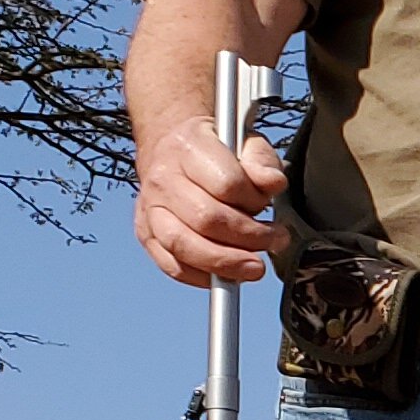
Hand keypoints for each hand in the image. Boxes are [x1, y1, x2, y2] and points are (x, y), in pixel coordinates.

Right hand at [133, 118, 286, 287]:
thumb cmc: (215, 150)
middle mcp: (163, 178)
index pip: (226, 184)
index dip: (254, 201)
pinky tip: (226, 275)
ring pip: (184, 245)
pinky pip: (172, 265)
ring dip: (225, 263)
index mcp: (189, 148)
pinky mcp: (146, 232)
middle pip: (206, 219)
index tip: (268, 206)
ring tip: (254, 266)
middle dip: (248, 238)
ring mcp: (150, 207)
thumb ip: (263, 162)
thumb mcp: (246, 142)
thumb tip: (273, 183)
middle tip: (273, 242)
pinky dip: (203, 277)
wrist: (169, 145)